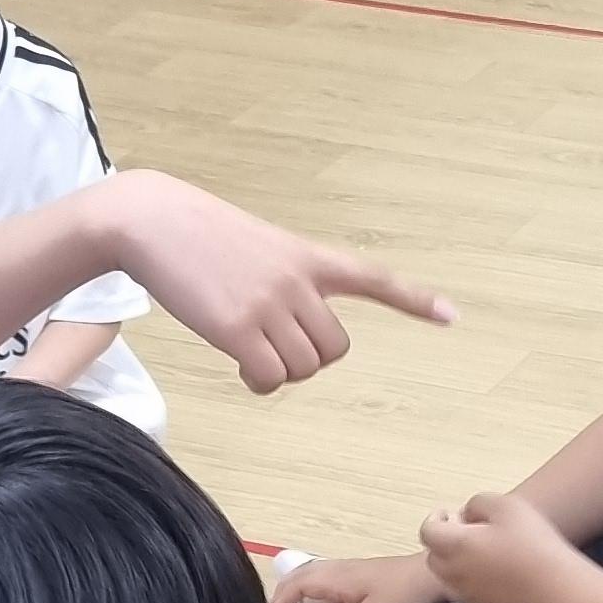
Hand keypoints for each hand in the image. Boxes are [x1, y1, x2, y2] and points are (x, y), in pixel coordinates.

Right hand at [106, 174, 452, 393]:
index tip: (451, 316)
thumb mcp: (258, 248)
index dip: (413, 300)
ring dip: (278, 371)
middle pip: (333, 350)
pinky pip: (268, 378)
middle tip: (272, 344)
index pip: (372, 278)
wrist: (151, 220)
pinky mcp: (236, 327)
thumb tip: (283, 352)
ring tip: (247, 348)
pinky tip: (238, 366)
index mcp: (308, 256)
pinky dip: (258, 383)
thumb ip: (286, 286)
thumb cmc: (198, 237)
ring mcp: (269, 303)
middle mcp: (298, 280)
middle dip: (307, 358)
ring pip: (301, 368)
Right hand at [268, 550, 442, 602]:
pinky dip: (317, 584)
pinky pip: (330, 575)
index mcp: (339, 578)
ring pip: (318, 571)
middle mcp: (343, 569)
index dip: (283, 597)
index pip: (300, 583)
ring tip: (295, 601)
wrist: (437, 575)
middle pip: (305, 572)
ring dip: (301, 584)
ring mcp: (356, 569)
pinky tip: (327, 597)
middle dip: (286, 587)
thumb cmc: (405, 595)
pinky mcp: (368, 573)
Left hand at [419, 491, 570, 602]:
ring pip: (449, 579)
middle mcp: (453, 573)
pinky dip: (473, 585)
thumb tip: (466, 514)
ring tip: (484, 555)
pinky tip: (497, 577)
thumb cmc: (532, 542)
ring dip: (457, 564)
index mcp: (454, 544)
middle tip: (470, 533)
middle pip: (434, 556)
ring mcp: (466, 596)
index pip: (427, 531)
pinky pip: (468, 595)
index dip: (436, 519)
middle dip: (445, 542)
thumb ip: (477, 503)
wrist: (555, 587)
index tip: (451, 514)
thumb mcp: (506, 505)